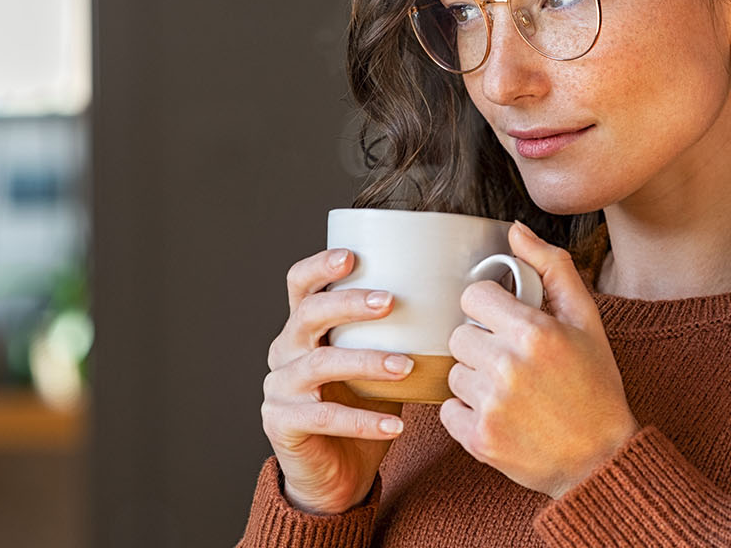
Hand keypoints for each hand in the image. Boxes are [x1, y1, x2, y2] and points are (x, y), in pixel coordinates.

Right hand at [259, 248, 412, 514]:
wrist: (335, 474)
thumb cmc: (361, 410)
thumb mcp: (378, 366)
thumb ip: (393, 337)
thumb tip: (450, 305)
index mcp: (304, 330)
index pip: (300, 285)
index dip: (320, 266)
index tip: (352, 256)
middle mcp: (285, 352)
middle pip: (308, 314)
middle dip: (349, 303)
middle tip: (390, 302)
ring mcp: (279, 388)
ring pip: (319, 364)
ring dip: (366, 361)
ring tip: (405, 366)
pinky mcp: (282, 423)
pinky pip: (324, 418)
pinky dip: (363, 421)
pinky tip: (396, 426)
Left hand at [440, 221, 637, 497]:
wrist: (601, 459)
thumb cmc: (595, 386)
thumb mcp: (586, 321)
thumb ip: (552, 268)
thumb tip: (515, 230)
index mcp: (533, 332)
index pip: (474, 297)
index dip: (492, 310)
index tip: (510, 326)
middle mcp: (508, 366)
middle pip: (460, 336)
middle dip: (483, 346)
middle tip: (516, 364)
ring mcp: (491, 405)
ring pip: (454, 373)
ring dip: (476, 381)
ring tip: (513, 393)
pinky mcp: (478, 439)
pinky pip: (447, 411)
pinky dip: (468, 415)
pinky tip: (501, 417)